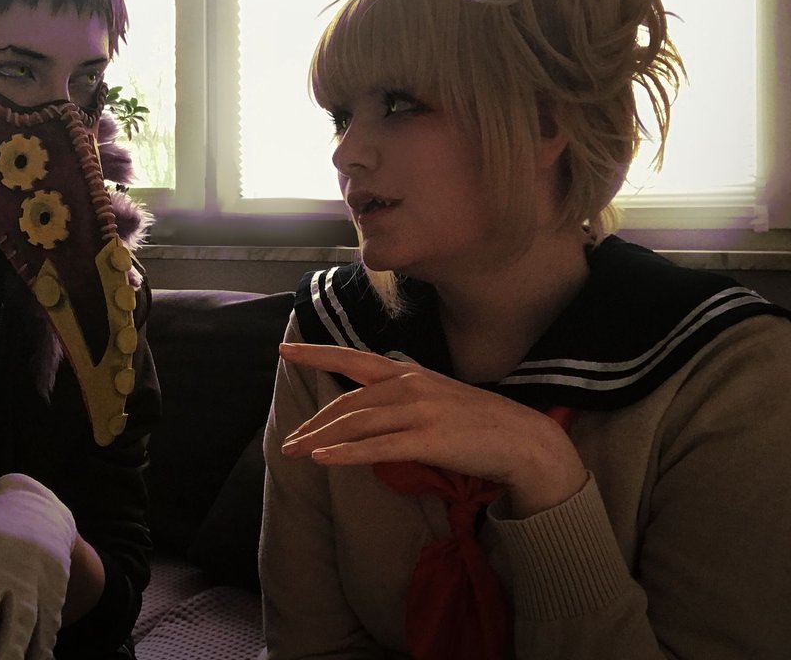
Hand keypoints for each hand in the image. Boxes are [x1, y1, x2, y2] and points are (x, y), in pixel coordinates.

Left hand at [278, 343, 586, 516]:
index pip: (354, 359)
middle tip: (289, 441)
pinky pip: (378, 448)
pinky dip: (346, 453)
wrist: (523, 439)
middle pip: (348, 402)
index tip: (286, 350)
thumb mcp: (435, 395)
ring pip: (356, 424)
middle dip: (315, 422)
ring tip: (295, 452)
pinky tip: (322, 459)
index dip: (318, 354)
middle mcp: (409, 386)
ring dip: (320, 439)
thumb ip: (400, 397)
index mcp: (409, 373)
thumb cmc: (478, 421)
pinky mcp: (428, 440)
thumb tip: (366, 409)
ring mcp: (419, 412)